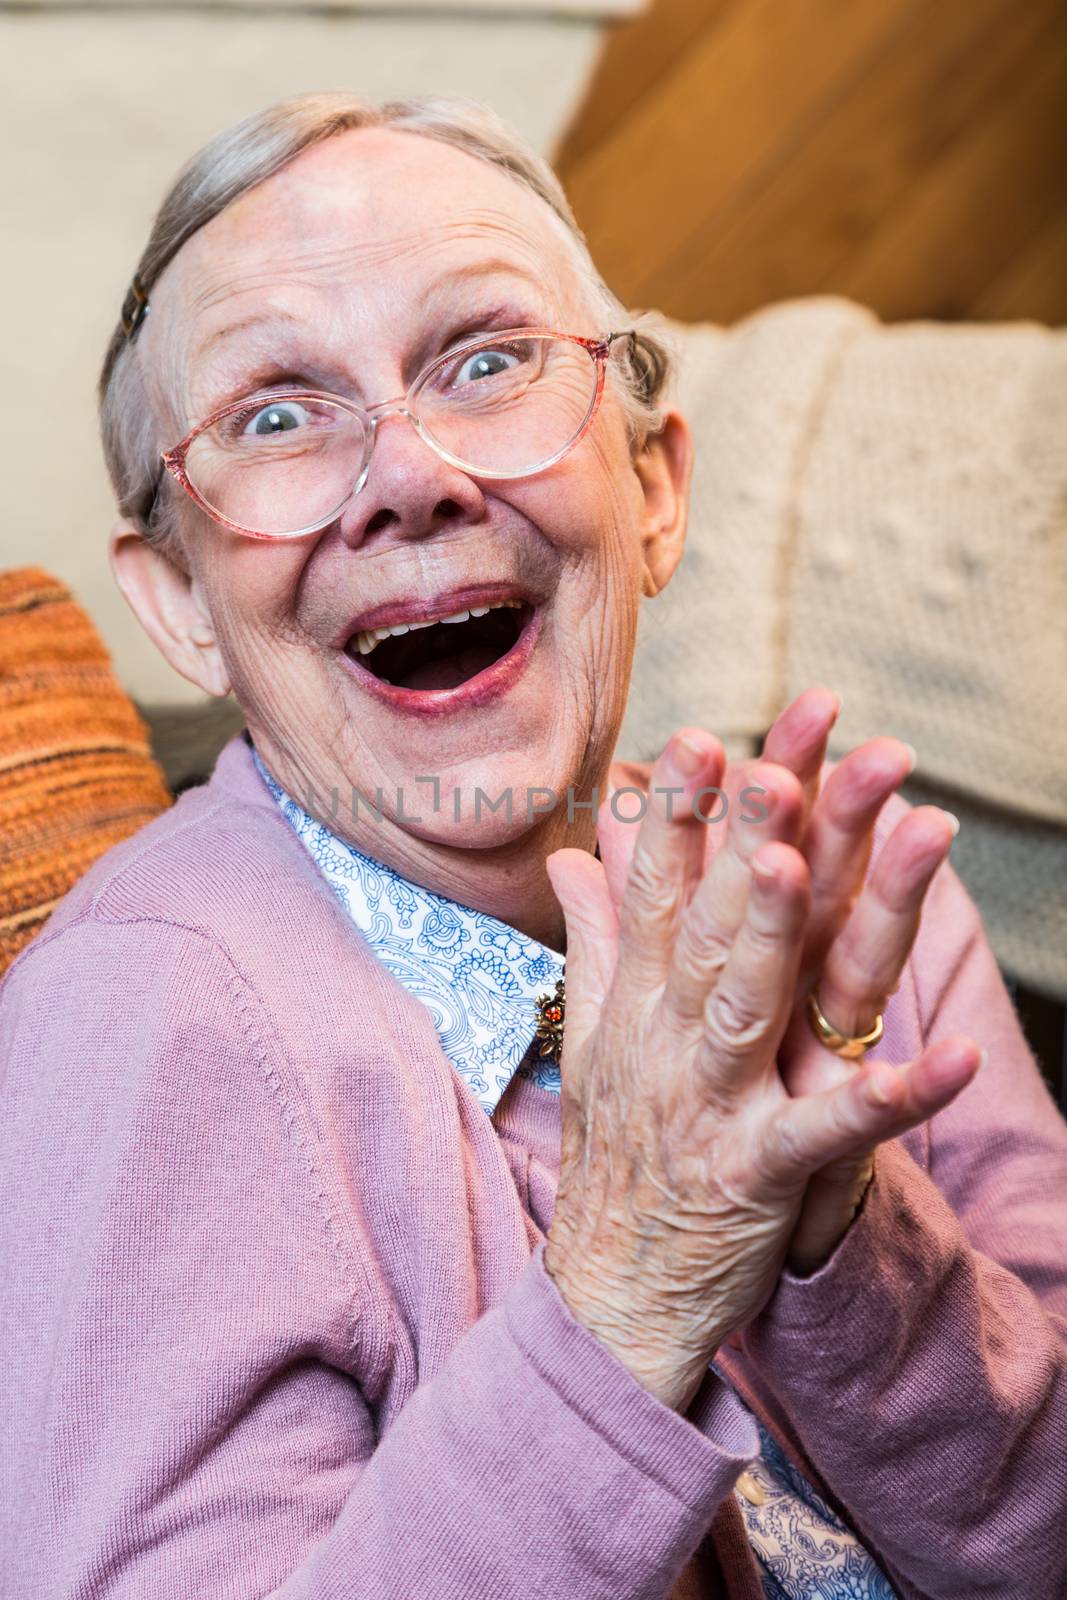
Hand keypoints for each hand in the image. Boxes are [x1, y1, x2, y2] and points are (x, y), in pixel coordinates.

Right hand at [599, 687, 970, 1274]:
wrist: (609, 1298)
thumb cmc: (616, 1156)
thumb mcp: (594, 1039)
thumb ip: (595, 940)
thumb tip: (570, 854)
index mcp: (637, 1004)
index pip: (656, 892)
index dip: (676, 815)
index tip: (699, 735)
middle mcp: (669, 1040)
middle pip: (709, 926)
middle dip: (742, 840)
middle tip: (774, 759)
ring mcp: (713, 1106)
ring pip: (747, 1005)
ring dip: (778, 933)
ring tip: (805, 862)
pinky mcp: (760, 1176)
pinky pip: (829, 1134)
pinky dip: (887, 1098)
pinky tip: (944, 1054)